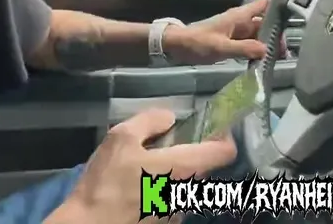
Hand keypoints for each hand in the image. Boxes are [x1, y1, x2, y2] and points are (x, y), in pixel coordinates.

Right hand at [44, 109, 236, 223]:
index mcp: (184, 168)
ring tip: (144, 168)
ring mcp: (178, 212)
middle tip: (164, 144)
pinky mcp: (165, 223)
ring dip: (174, 173)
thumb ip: (150, 121)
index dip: (222, 135)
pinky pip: (173, 200)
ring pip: (186, 185)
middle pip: (203, 167)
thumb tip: (170, 118)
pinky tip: (138, 188)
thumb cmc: (107, 182)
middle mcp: (189, 193)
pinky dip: (163, 190)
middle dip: (189, 152)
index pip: (225, 151)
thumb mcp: (121, 138)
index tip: (210, 126)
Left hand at [164, 0, 288, 64]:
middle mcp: (241, 21)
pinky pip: (250, 44)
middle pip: (265, 23)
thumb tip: (267, 50)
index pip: (265, 5)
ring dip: (268, 45)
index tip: (294, 17)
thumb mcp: (221, 47)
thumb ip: (244, 48)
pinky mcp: (232, 42)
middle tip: (284, 52)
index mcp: (239, 16)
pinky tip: (263, 61)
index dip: (279, 8)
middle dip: (276, 35)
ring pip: (258, 35)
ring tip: (278, 59)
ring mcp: (236, 32)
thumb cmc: (198, 43)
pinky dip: (257, 50)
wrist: (177, 47)